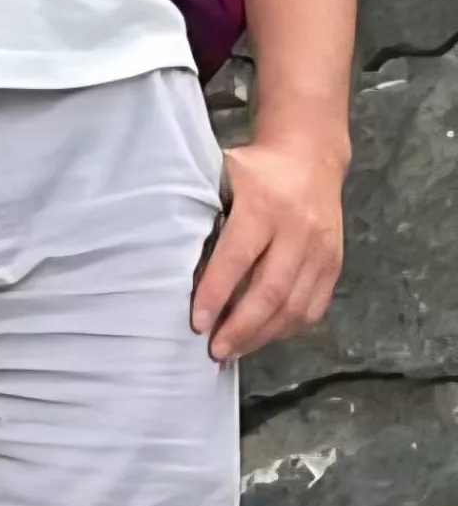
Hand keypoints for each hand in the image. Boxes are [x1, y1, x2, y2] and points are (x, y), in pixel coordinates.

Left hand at [191, 135, 345, 361]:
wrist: (311, 155)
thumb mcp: (224, 173)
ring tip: (233, 349)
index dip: (216, 292)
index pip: (237, 256)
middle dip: (240, 327)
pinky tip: (263, 336)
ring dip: (262, 336)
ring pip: (294, 307)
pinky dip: (287, 329)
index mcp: (263, 203)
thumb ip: (204, 208)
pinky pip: (312, 308)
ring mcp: (320, 249)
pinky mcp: (334, 264)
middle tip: (214, 349)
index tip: (196, 321)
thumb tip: (171, 257)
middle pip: (270, 291)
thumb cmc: (256, 168)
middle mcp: (297, 229)